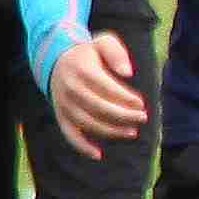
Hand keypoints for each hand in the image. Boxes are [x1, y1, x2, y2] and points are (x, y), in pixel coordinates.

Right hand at [45, 26, 146, 154]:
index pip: (106, 88)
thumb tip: (128, 73)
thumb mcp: (102, 43)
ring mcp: (64, 104)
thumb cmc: (88, 54)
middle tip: (143, 118)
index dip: (125, 98)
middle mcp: (71, 89)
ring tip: (132, 132)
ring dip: (111, 131)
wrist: (55, 60)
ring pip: (88, 123)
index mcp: (82, 70)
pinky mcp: (61, 115)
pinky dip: (82, 146)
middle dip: (124, 115)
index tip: (141, 103)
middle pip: (99, 107)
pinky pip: (69, 134)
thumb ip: (116, 53)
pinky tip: (98, 155)